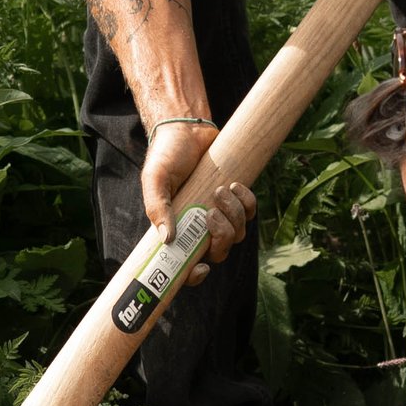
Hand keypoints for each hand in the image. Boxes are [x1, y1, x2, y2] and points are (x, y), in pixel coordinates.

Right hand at [141, 118, 253, 265]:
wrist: (187, 130)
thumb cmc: (166, 156)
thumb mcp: (154, 179)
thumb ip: (157, 207)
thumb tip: (167, 238)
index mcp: (176, 230)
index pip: (185, 265)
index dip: (194, 276)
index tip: (202, 267)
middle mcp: (199, 227)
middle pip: (219, 252)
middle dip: (221, 237)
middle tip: (211, 212)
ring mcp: (220, 215)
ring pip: (238, 234)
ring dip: (234, 215)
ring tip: (221, 189)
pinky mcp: (236, 200)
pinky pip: (250, 213)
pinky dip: (247, 202)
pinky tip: (235, 185)